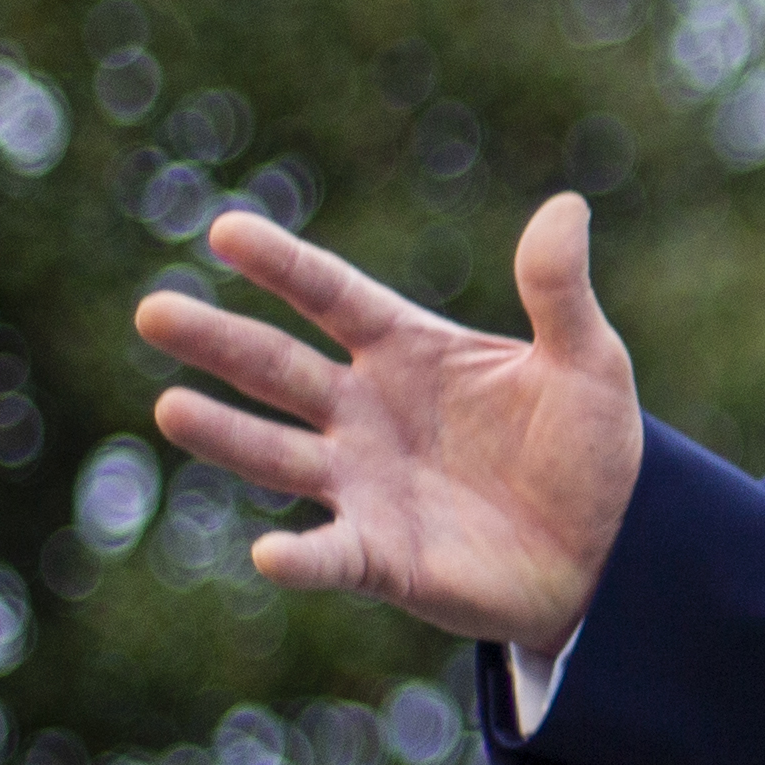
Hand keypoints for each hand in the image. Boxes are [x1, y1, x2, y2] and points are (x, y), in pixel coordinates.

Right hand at [129, 193, 643, 656]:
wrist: (612, 549)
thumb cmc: (589, 448)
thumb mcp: (588, 361)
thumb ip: (559, 291)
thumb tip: (567, 206)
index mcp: (407, 351)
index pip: (332, 296)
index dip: (283, 265)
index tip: (227, 230)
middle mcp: (367, 412)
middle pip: (279, 369)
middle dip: (218, 342)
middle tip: (153, 312)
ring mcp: (365, 484)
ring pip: (277, 455)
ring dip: (225, 435)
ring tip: (170, 408)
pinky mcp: (381, 555)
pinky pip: (330, 555)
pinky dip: (299, 558)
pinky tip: (268, 554)